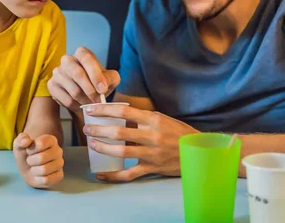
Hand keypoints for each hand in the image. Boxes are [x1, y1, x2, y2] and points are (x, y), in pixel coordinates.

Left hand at [13, 133, 63, 188]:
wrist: (28, 167)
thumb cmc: (25, 154)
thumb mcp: (19, 144)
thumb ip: (21, 140)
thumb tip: (26, 141)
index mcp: (51, 140)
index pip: (41, 144)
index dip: (30, 149)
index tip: (29, 150)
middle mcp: (58, 151)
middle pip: (42, 158)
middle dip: (31, 161)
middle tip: (30, 161)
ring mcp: (60, 164)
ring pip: (44, 170)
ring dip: (34, 170)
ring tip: (34, 167)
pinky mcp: (59, 175)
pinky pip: (47, 180)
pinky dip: (38, 179)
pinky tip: (39, 175)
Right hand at [48, 47, 120, 111]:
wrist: (87, 93)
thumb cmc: (99, 82)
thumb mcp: (111, 78)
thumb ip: (110, 78)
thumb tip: (102, 85)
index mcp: (82, 53)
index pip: (86, 58)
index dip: (95, 75)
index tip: (103, 89)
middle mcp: (67, 60)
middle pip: (77, 74)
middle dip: (90, 90)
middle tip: (98, 100)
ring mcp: (57, 72)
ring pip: (73, 90)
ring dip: (86, 100)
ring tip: (92, 103)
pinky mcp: (52, 85)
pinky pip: (66, 100)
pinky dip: (77, 105)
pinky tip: (81, 104)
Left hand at [82, 104, 198, 181]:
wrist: (197, 151)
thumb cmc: (177, 132)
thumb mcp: (161, 119)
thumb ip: (142, 118)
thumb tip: (119, 114)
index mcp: (153, 120)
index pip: (123, 112)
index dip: (105, 110)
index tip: (91, 109)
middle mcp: (151, 135)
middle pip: (118, 132)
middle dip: (98, 130)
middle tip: (87, 128)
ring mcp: (151, 153)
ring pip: (121, 152)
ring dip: (103, 148)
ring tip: (92, 144)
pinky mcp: (152, 168)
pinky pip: (129, 174)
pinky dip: (113, 175)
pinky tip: (102, 174)